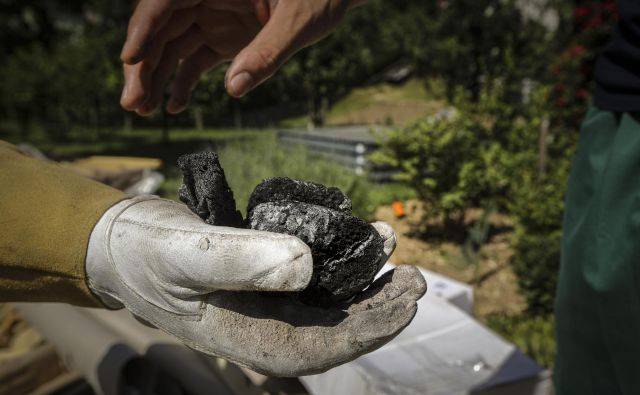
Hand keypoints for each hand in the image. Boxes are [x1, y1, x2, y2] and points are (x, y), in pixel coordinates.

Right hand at [86, 196, 425, 375]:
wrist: (125, 242)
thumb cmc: (147, 254)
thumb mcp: (187, 254)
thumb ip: (240, 259)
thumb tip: (307, 265)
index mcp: (251, 340)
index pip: (324, 348)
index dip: (370, 328)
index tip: (406, 300)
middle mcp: (268, 327)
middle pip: (338, 327)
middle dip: (380, 306)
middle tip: (414, 275)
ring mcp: (270, 303)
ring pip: (332, 300)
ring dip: (366, 278)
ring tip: (391, 245)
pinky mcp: (270, 277)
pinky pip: (315, 275)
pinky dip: (340, 258)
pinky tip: (358, 235)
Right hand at [120, 0, 354, 115]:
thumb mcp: (300, 20)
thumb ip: (268, 51)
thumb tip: (234, 88)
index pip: (167, 0)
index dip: (145, 28)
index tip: (130, 57)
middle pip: (161, 27)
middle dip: (143, 64)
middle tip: (132, 102)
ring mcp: (213, 15)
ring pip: (172, 46)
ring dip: (155, 78)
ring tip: (143, 110)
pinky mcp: (224, 36)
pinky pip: (195, 59)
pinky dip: (184, 82)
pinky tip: (174, 106)